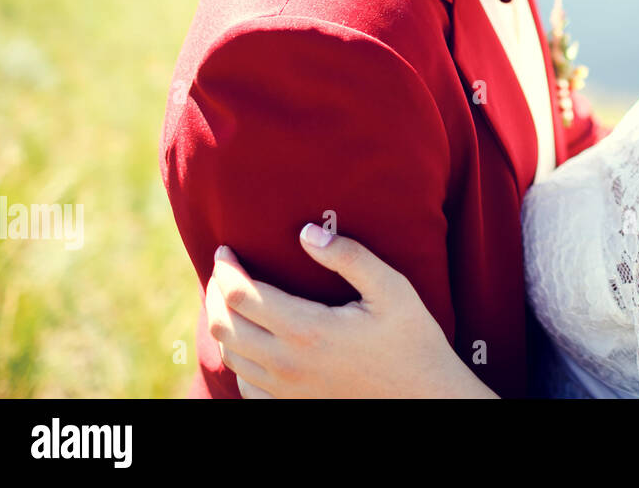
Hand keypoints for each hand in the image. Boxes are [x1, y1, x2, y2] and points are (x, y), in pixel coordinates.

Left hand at [205, 224, 494, 397]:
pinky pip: (244, 383)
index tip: (225, 250)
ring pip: (229, 355)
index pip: (241, 295)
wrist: (424, 398)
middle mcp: (287, 364)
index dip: (226, 269)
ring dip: (222, 323)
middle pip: (223, 325)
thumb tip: (306, 232)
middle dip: (215, 293)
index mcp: (307, 330)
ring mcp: (286, 390)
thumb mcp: (392, 289)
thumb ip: (349, 257)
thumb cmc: (412, 340)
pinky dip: (237, 358)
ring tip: (231, 299)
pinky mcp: (291, 406)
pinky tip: (251, 340)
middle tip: (224, 271)